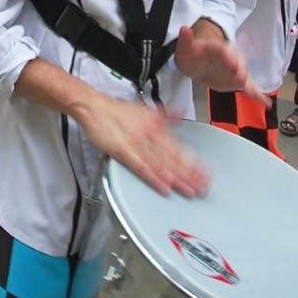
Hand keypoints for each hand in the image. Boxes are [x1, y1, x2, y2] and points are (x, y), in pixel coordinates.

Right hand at [79, 94, 207, 196]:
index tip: (205, 174)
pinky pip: (141, 167)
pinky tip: (163, 187)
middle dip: (189, 175)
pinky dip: (153, 178)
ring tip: (189, 191)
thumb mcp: (147, 109)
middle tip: (202, 188)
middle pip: (173, 159)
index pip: (179, 148)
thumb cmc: (115, 111)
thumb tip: (182, 112)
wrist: (92, 107)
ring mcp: (137, 143)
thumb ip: (167, 114)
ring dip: (176, 179)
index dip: (193, 162)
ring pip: (160, 164)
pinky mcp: (123, 151)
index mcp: (157, 126)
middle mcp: (150, 135)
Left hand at [174, 24, 266, 105]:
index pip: (224, 50)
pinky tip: (266, 102)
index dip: (228, 56)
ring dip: (247, 83)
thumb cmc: (193, 53)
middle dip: (240, 69)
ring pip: (244, 74)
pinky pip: (249, 87)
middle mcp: (230, 57)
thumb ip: (186, 39)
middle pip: (238, 62)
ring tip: (253, 91)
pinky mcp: (236, 80)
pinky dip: (257, 94)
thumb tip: (184, 29)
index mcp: (217, 47)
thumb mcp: (186, 46)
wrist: (197, 61)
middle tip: (241, 77)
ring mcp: (234, 69)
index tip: (232, 62)